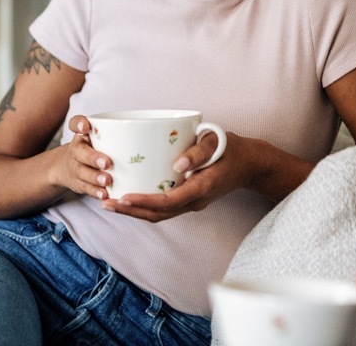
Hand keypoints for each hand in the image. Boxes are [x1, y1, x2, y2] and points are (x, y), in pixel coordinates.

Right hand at [57, 115, 115, 200]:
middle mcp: (76, 150)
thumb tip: (147, 134)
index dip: (78, 124)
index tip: (86, 127)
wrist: (70, 167)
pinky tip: (104, 194)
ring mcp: (76, 167)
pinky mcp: (79, 183)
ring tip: (107, 181)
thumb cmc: (95, 148)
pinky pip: (86, 188)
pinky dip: (95, 192)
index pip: (75, 123)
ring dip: (95, 177)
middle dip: (93, 158)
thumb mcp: (100, 137)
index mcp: (82, 134)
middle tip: (107, 163)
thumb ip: (117, 133)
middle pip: (79, 152)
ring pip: (82, 172)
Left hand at [100, 130, 256, 221]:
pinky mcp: (189, 199)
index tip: (123, 197)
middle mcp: (195, 201)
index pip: (168, 201)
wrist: (249, 164)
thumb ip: (199, 152)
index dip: (144, 202)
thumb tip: (178, 165)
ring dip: (135, 212)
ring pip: (159, 214)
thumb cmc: (231, 148)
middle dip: (131, 211)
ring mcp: (192, 203)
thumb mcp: (217, 142)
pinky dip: (145, 206)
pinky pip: (164, 208)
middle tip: (106, 204)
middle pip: (158, 214)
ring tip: (111, 203)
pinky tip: (130, 198)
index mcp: (201, 188)